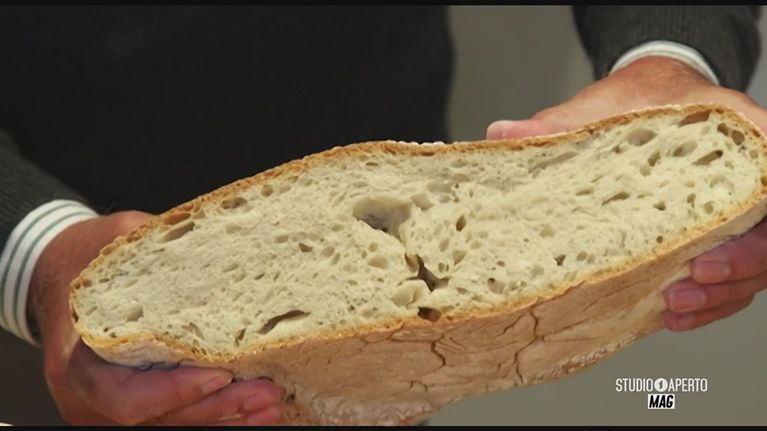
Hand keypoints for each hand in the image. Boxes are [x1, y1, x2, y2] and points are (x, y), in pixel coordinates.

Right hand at [28, 211, 282, 424]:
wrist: (62, 269)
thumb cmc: (90, 252)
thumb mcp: (119, 239)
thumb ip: (159, 256)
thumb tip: (219, 245)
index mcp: (79, 359)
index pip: (125, 396)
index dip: (175, 391)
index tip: (221, 374)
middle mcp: (93, 396)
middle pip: (160, 418)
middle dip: (217, 408)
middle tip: (266, 393)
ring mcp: (111, 409)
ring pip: (174, 424)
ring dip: (226, 417)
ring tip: (270, 404)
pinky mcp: (140, 406)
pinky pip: (179, 418)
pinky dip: (217, 414)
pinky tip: (255, 408)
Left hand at [486, 56, 766, 330]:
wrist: (649, 100)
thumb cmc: (637, 101)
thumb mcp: (603, 106)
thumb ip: (562, 123)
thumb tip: (504, 135)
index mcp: (734, 135)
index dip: (760, 203)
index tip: (726, 234)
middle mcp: (748, 176)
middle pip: (766, 229)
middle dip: (737, 263)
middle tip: (692, 278)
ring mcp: (737, 210)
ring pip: (754, 261)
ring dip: (720, 293)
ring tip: (675, 307)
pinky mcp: (719, 234)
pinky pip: (732, 275)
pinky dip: (709, 300)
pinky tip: (672, 315)